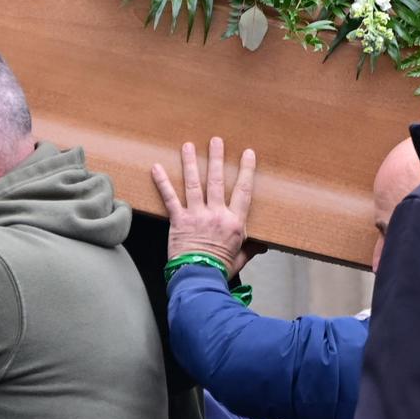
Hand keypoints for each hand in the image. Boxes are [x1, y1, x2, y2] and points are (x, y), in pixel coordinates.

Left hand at [150, 137, 255, 271]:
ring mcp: (196, 215)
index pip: (243, 191)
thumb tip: (263, 245)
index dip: (246, 170)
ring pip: (194, 184)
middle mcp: (216, 214)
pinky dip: (162, 182)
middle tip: (216, 140)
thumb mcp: (241, 258)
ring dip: (190, 163)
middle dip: (217, 158)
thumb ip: (251, 248)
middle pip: (217, 181)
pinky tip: (156, 168)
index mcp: (234, 222)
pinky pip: (170, 198)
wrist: (199, 278)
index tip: (248, 154)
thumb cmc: (220, 270)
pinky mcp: (179, 220)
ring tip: (188, 146)